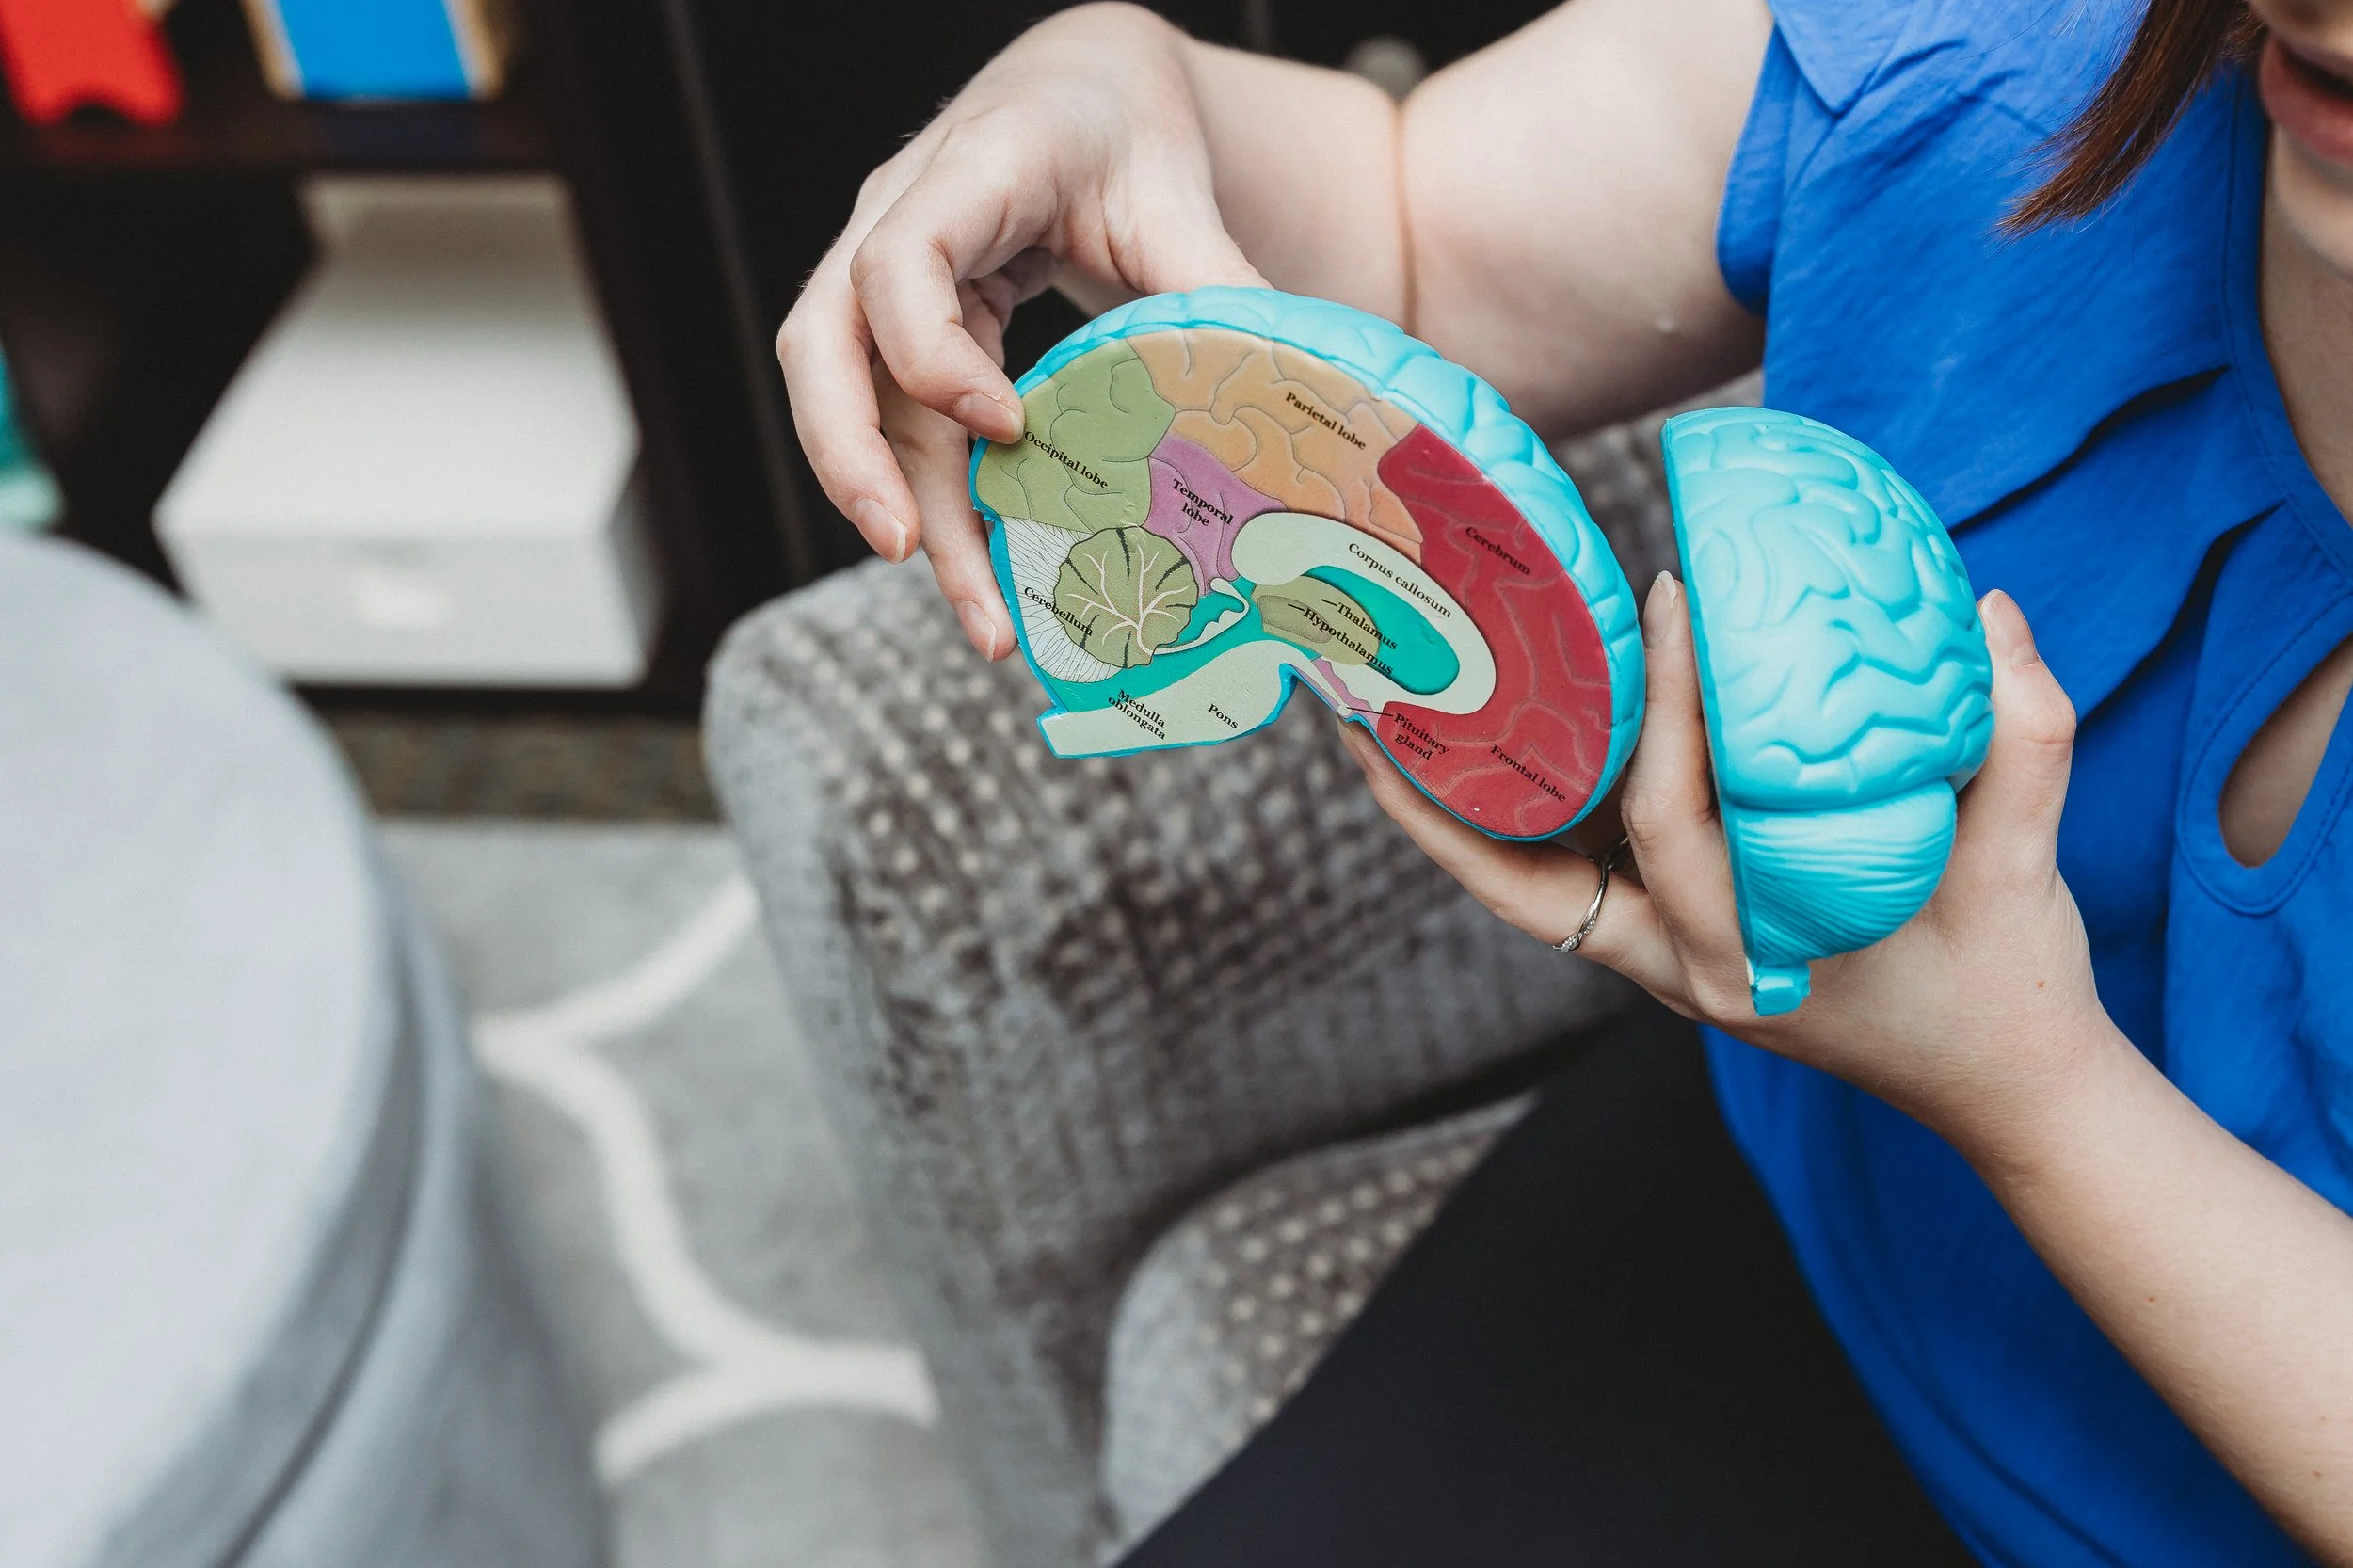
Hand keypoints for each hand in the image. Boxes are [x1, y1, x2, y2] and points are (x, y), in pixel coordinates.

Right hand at [776, 3, 1267, 660]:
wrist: (1087, 96)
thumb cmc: (1128, 132)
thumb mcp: (1179, 196)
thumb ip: (1213, 287)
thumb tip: (1269, 405)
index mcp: (973, 166)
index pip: (899, 261)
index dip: (932, 354)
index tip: (1007, 428)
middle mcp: (897, 217)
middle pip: (823, 343)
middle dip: (854, 457)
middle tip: (905, 551)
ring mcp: (883, 276)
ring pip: (850, 401)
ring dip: (900, 510)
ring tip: (982, 621)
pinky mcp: (900, 330)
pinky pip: (892, 420)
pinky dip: (932, 497)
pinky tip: (984, 573)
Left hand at [1341, 574, 2114, 1139]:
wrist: (2004, 1087)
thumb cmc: (2012, 985)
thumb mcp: (2028, 867)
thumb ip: (2025, 739)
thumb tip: (1996, 612)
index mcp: (1753, 961)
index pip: (1672, 821)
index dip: (1664, 712)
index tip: (1670, 604)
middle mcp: (1683, 974)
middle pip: (1538, 874)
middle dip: (1475, 775)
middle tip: (1434, 662)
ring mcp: (1664, 966)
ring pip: (1523, 887)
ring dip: (1451, 810)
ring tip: (1383, 715)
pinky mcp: (1666, 947)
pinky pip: (1557, 885)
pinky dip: (1504, 826)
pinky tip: (1473, 749)